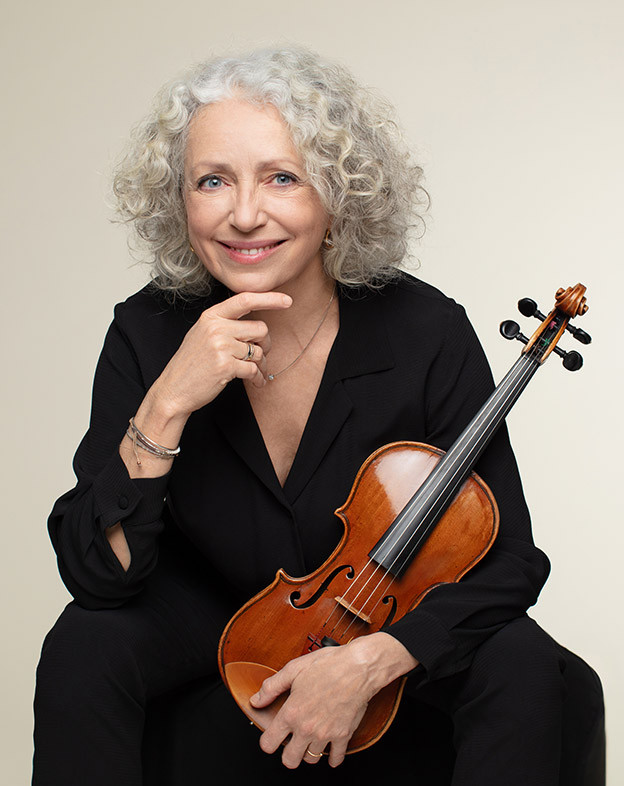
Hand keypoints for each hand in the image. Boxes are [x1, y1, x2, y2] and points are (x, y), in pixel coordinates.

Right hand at [148, 291, 291, 418]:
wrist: (173, 389)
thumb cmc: (191, 364)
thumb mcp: (202, 335)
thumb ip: (225, 325)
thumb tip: (258, 327)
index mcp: (210, 317)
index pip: (245, 300)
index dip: (269, 298)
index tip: (287, 300)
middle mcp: (216, 328)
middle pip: (260, 328)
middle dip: (264, 343)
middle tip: (260, 355)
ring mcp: (220, 346)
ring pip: (258, 351)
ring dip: (261, 364)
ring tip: (255, 372)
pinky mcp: (225, 366)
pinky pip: (253, 369)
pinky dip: (258, 378)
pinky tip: (256, 382)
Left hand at [249, 632, 417, 768]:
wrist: (358, 667)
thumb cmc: (328, 665)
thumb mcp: (293, 669)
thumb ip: (272, 687)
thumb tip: (256, 700)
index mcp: (292, 713)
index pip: (269, 743)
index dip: (267, 741)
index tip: (271, 737)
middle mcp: (307, 728)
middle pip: (289, 760)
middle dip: (287, 754)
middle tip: (290, 743)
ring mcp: (326, 734)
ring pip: (311, 759)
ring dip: (308, 752)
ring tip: (309, 740)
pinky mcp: (343, 735)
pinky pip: (336, 758)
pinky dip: (332, 757)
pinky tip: (330, 750)